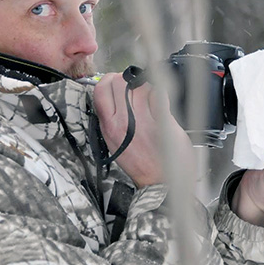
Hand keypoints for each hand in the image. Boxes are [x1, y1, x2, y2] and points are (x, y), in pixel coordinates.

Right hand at [93, 72, 194, 187]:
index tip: (118, 83)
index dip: (110, 80)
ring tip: (150, 96)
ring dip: (147, 86)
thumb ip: (113, 119)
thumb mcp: (115, 142)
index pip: (100, 89)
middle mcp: (123, 122)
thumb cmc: (140, 164)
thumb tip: (115, 96)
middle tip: (136, 87)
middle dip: (129, 80)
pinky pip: (160, 95)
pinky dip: (161, 93)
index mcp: (109, 126)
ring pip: (140, 85)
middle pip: (119, 82)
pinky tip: (162, 100)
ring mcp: (143, 121)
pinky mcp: (163, 123)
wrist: (160, 185)